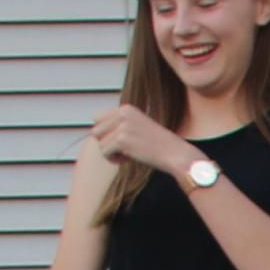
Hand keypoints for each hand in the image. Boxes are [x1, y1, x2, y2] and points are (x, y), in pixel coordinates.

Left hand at [86, 105, 203, 179]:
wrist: (175, 154)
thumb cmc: (158, 145)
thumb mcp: (138, 127)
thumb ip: (119, 125)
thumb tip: (95, 132)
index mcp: (127, 109)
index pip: (98, 118)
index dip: (106, 133)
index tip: (120, 142)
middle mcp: (123, 114)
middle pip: (96, 130)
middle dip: (105, 143)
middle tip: (122, 150)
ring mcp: (122, 126)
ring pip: (99, 142)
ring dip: (110, 152)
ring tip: (126, 155)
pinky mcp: (122, 140)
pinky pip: (105, 152)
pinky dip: (114, 159)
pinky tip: (127, 160)